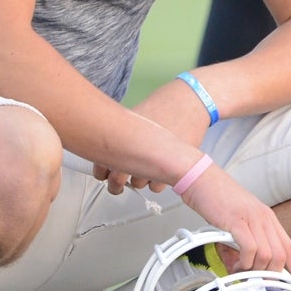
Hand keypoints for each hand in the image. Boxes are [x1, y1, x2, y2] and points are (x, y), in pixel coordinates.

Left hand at [93, 79, 214, 193]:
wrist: (189, 104)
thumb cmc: (162, 107)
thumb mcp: (133, 118)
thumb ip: (118, 138)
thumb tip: (106, 154)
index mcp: (120, 141)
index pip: (101, 169)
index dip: (102, 173)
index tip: (105, 173)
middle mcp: (135, 154)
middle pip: (117, 182)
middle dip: (116, 184)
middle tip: (119, 181)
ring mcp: (152, 164)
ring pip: (138, 184)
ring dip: (139, 179)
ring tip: (146, 166)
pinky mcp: (170, 171)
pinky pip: (157, 187)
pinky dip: (157, 181)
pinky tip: (159, 168)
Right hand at [177, 163, 290, 278]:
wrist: (202, 179)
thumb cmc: (218, 200)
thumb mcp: (238, 223)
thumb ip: (242, 246)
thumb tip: (240, 269)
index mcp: (268, 220)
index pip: (290, 247)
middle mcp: (265, 219)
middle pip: (281, 256)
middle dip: (269, 276)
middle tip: (253, 281)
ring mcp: (253, 219)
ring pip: (267, 255)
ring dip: (253, 270)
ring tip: (238, 270)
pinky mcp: (237, 221)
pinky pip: (250, 249)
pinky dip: (243, 263)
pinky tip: (233, 264)